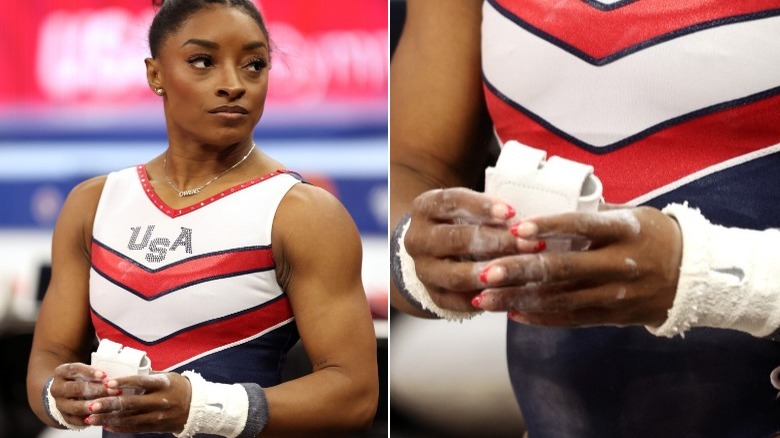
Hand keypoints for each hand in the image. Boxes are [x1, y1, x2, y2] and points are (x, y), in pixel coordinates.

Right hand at [49, 363, 109, 425]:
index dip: (90, 372)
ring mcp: (59, 404)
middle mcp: (57, 388)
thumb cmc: (81, 378)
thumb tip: (113, 378)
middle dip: (97, 390)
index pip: (74, 369)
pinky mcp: (63, 417)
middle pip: (76, 389)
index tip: (105, 375)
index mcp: (61, 372)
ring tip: (110, 404)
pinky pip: (77, 420)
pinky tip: (102, 415)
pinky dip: (90, 418)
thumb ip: (95, 373)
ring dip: (95, 405)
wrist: (65, 394)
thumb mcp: (85, 371)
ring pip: (76, 407)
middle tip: (113, 391)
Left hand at [84, 372, 190, 433]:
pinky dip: (119, 427)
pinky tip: (105, 424)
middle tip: (91, 405)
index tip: (107, 384)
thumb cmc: (177, 387)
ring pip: (129, 418)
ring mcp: (158, 415)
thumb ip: (147, 376)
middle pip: (131, 403)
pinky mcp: (156, 427)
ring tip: (90, 418)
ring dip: (108, 419)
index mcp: (163, 384)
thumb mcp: (167, 377)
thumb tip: (123, 370)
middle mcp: (160, 400)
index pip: (141, 382)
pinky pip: (134, 428)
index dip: (123, 383)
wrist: (196, 407)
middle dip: (108, 405)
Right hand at [405, 188, 540, 311]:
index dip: (483, 207)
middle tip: (528, 244)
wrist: (437, 251)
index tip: (512, 213)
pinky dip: (484, 299)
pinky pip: (458, 301)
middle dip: (496, 242)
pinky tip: (508, 294)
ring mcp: (422, 269)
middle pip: (455, 240)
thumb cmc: (465, 222)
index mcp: (425, 208)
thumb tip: (523, 224)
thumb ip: (491, 212)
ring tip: (520, 273)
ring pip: (455, 276)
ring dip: (490, 275)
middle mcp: (417, 238)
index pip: (451, 202)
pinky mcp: (432, 295)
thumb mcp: (472, 208)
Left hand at [472, 206, 681, 326]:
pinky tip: (512, 313)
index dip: (548, 226)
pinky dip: (540, 316)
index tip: (514, 229)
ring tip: (484, 299)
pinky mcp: (612, 315)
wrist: (695, 276)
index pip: (581, 225)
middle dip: (519, 272)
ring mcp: (616, 293)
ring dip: (518, 300)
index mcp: (624, 231)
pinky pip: (571, 318)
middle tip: (484, 273)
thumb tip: (541, 200)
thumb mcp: (630, 215)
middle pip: (562, 269)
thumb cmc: (653, 235)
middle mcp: (619, 264)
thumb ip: (590, 213)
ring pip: (560, 299)